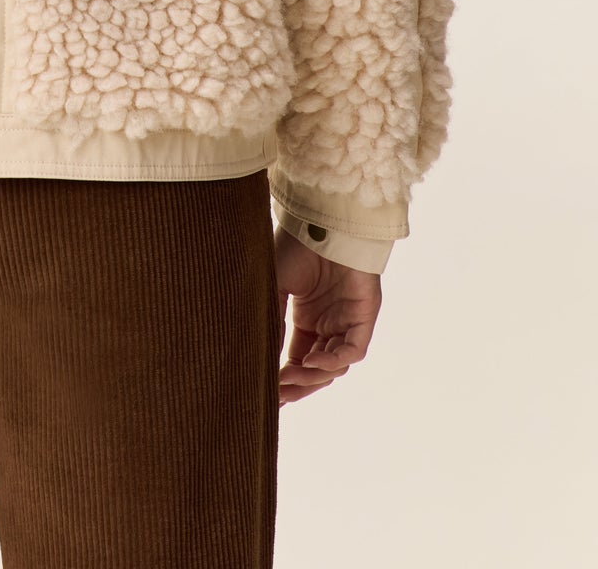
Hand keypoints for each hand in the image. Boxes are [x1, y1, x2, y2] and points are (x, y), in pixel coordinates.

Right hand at [273, 226, 381, 405]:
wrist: (320, 223)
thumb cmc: (295, 248)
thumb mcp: (274, 288)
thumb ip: (270, 322)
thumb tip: (256, 359)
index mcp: (307, 320)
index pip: (297, 360)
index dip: (284, 379)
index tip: (266, 394)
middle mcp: (328, 325)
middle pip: (315, 370)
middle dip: (297, 386)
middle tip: (278, 396)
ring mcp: (346, 323)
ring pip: (334, 366)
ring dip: (312, 377)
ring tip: (289, 378)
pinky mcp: (363, 318)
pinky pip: (353, 351)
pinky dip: (334, 361)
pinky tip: (312, 362)